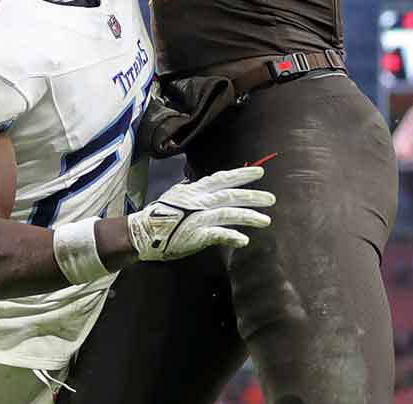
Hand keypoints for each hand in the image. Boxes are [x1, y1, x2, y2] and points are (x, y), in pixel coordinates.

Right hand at [127, 165, 273, 260]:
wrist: (141, 233)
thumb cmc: (158, 215)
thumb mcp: (175, 195)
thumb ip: (190, 191)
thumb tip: (197, 184)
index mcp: (194, 190)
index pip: (222, 178)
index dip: (241, 175)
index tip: (259, 173)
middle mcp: (198, 201)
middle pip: (230, 195)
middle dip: (252, 195)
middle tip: (271, 198)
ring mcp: (197, 217)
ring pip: (227, 213)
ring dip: (248, 216)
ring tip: (266, 220)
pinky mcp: (194, 235)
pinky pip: (216, 234)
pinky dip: (231, 236)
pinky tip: (244, 240)